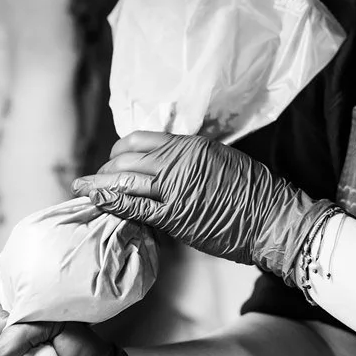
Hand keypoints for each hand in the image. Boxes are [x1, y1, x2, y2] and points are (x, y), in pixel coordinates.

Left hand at [72, 131, 326, 280]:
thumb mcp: (219, 158)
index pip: (139, 139)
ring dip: (98, 186)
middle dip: (104, 171)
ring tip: (83, 190)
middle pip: (125, 160)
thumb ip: (188, 158)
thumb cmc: (252, 190)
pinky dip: (110, 202)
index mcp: (189, 145)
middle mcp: (178, 161)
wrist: (272, 216)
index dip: (119, 150)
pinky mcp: (174, 215)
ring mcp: (174, 187)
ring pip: (123, 180)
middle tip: (93, 181)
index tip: (112, 160)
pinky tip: (95, 201)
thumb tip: (166, 161)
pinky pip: (133, 206)